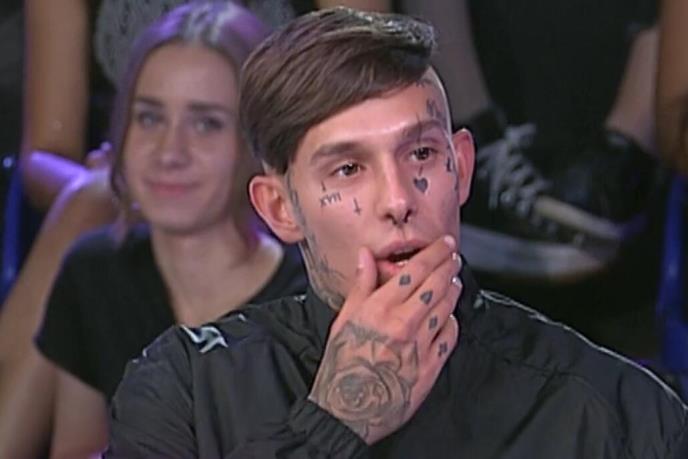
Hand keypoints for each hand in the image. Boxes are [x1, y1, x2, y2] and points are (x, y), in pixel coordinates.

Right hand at [308, 235, 461, 443]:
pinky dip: (452, 320)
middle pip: (436, 284)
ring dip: (453, 288)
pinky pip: (450, 336)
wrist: (347, 410)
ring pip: (446, 307)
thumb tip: (366, 255)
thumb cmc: (340, 365)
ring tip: (454, 279)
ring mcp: (419, 345)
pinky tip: (449, 315)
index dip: (434, 253)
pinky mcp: (430, 367)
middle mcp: (403, 323)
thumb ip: (360, 285)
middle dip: (449, 265)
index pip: (415, 271)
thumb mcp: (343, 320)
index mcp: (379, 309)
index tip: (445, 243)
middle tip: (454, 255)